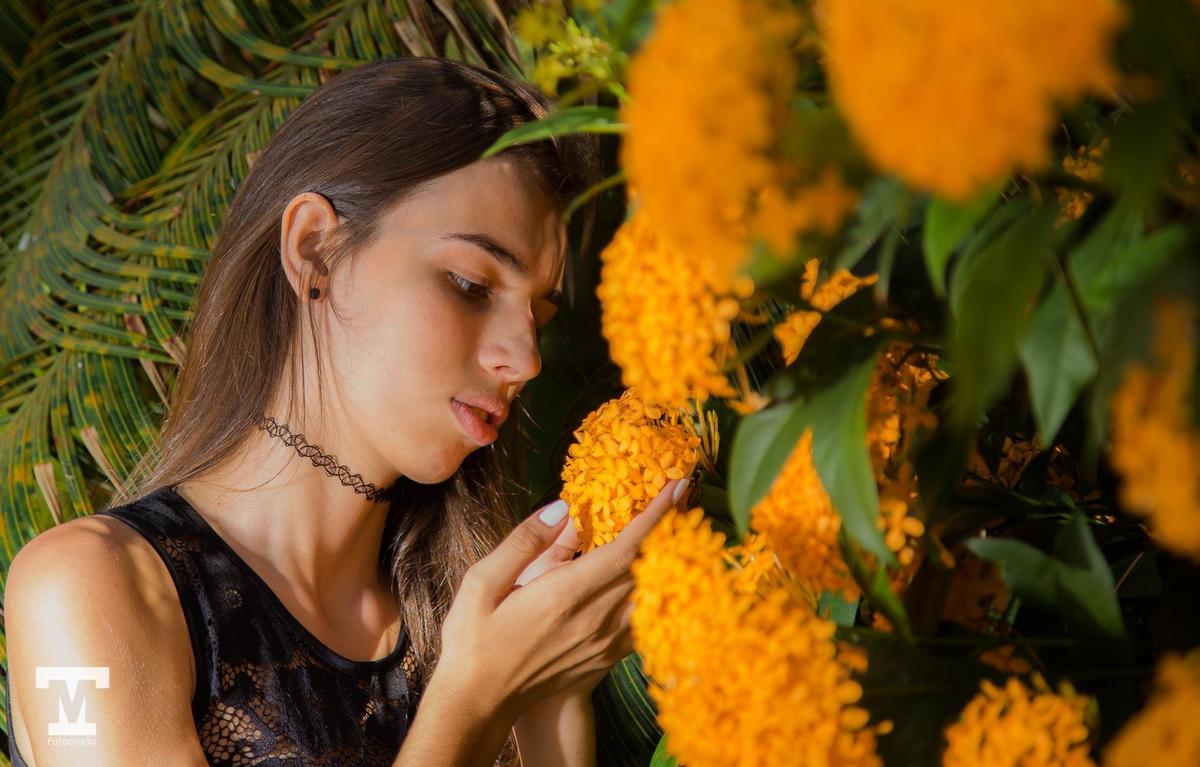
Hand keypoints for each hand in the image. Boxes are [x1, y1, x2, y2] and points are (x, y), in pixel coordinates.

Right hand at [430, 476, 690, 724]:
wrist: (479, 704)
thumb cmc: (473, 640)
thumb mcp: (481, 583)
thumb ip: (525, 542)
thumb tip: (563, 509)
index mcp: (564, 595)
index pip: (625, 549)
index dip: (654, 516)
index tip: (675, 487)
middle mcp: (593, 620)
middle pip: (648, 568)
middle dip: (668, 529)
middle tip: (681, 497)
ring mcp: (604, 643)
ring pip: (653, 595)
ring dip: (669, 560)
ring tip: (678, 529)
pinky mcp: (606, 658)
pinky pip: (646, 620)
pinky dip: (660, 593)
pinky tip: (660, 575)